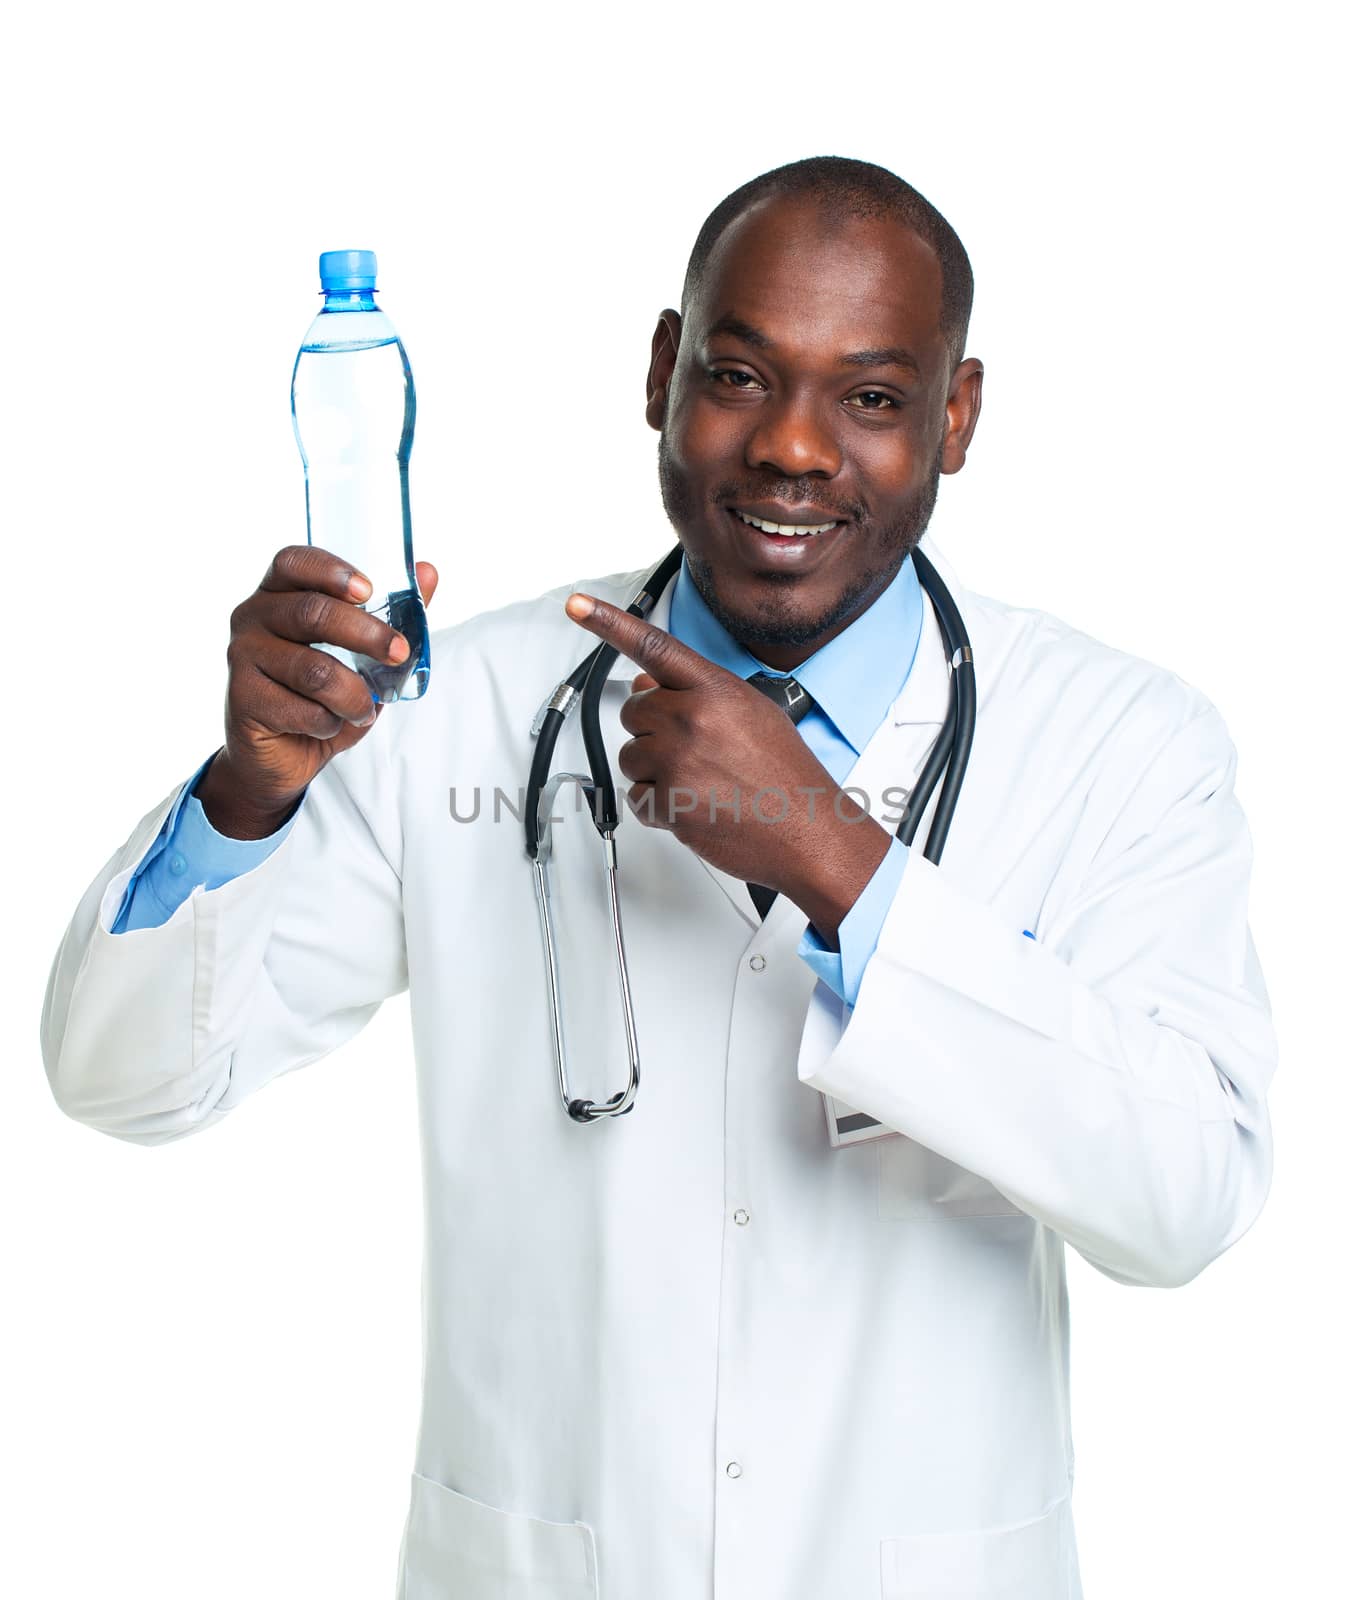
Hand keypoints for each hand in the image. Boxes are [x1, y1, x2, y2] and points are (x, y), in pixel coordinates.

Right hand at [198, 547, 438, 837]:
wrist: (285, 754)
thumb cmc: (323, 694)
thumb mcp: (363, 654)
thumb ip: (392, 612)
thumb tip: (428, 571)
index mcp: (279, 593)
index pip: (294, 562)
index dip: (330, 571)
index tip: (368, 590)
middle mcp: (252, 616)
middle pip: (311, 612)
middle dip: (366, 634)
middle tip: (398, 653)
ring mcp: (242, 656)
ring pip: (313, 670)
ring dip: (352, 695)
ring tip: (363, 709)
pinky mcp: (242, 698)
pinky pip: (302, 710)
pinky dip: (329, 722)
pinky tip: (328, 725)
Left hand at [564, 592, 889, 941]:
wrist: (807, 832)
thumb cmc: (786, 776)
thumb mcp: (752, 713)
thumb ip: (699, 693)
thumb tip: (648, 684)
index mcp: (715, 689)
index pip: (653, 646)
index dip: (609, 622)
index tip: (577, 605)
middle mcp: (692, 718)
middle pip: (633, 711)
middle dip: (652, 729)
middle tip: (693, 750)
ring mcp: (677, 760)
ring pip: (630, 755)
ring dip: (653, 769)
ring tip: (700, 781)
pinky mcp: (668, 802)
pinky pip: (636, 797)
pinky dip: (658, 806)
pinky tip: (695, 805)